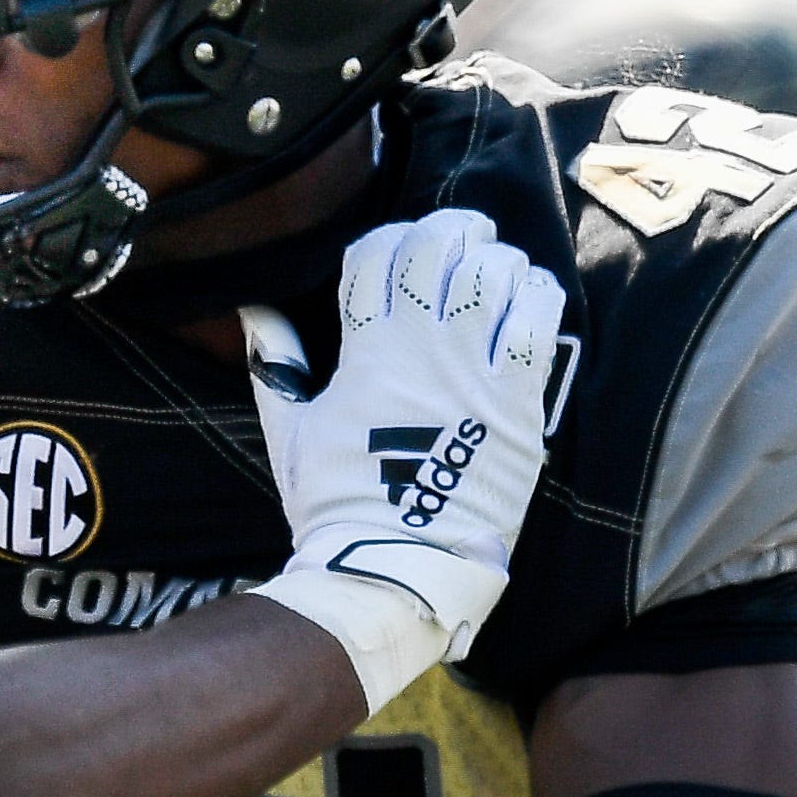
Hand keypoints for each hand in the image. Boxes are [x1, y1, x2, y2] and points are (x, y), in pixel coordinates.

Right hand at [242, 208, 563, 706]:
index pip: (379, 256)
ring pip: (497, 274)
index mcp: (367, 354)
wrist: (399, 566)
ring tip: (491, 267)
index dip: (387, 239)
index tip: (393, 249)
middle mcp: (426, 351)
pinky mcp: (522, 401)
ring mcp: (478, 373)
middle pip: (444, 249)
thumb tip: (255, 312)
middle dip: (449, 231)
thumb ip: (276, 366)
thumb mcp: (293, 433)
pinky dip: (537, 295)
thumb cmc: (337, 503)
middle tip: (456, 237)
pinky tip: (526, 299)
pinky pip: (541, 322)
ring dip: (494, 260)